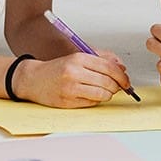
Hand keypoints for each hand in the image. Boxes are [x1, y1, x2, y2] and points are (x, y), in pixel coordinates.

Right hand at [10, 53, 131, 108]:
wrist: (34, 79)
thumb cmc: (57, 69)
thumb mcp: (78, 57)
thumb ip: (101, 59)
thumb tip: (122, 68)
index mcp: (78, 58)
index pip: (109, 67)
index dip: (122, 76)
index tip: (126, 81)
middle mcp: (74, 72)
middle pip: (108, 82)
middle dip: (117, 87)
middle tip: (118, 87)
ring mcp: (70, 88)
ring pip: (102, 94)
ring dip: (108, 95)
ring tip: (105, 91)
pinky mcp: (67, 101)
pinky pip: (92, 103)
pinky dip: (96, 100)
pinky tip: (92, 95)